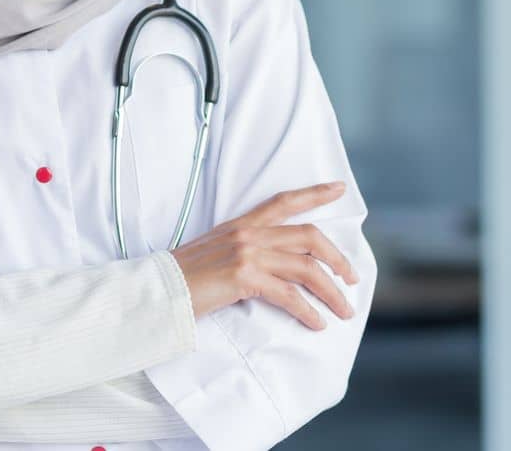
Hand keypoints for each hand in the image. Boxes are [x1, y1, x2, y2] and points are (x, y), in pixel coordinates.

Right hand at [169, 180, 358, 330]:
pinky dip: (307, 311)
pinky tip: (316, 323)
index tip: (339, 188)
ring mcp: (247, 253)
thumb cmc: (184, 277)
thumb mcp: (215, 252)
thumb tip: (272, 266)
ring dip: (331, 291)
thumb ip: (243, 251)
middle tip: (352, 278)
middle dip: (337, 258)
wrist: (158, 289)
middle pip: (309, 236)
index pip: (284, 202)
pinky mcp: (244, 277)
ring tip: (344, 310)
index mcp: (241, 224)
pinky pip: (289, 295)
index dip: (314, 194)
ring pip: (306, 268)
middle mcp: (248, 233)